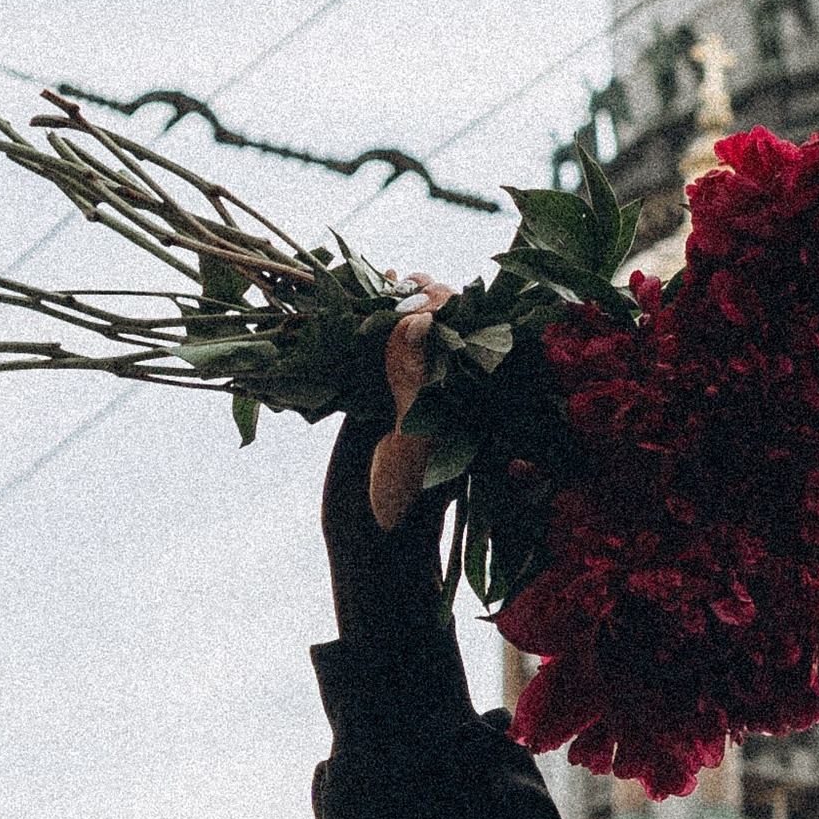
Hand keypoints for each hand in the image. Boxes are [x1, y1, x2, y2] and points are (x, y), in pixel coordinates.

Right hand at [367, 275, 450, 531]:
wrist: (373, 536)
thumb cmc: (409, 498)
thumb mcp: (415, 439)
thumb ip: (416, 381)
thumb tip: (417, 320)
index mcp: (471, 394)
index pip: (468, 332)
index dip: (448, 305)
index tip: (421, 298)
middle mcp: (445, 384)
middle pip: (436, 322)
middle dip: (418, 297)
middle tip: (398, 286)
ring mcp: (407, 385)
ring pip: (399, 331)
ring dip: (385, 304)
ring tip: (373, 281)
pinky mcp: (372, 393)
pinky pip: (365, 350)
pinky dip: (355, 324)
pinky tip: (347, 297)